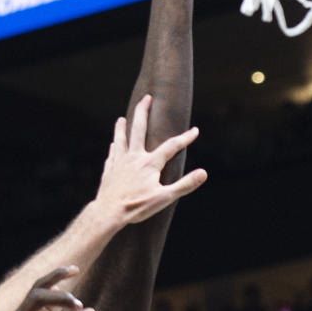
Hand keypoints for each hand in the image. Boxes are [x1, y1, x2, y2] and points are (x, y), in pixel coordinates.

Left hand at [95, 94, 205, 225]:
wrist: (108, 213)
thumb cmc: (136, 207)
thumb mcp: (165, 198)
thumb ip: (185, 185)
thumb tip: (204, 173)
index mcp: (150, 163)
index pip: (171, 146)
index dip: (185, 138)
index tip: (195, 130)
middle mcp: (133, 158)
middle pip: (139, 129)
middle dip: (143, 112)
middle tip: (147, 97)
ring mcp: (119, 163)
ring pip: (121, 140)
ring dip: (122, 128)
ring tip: (121, 118)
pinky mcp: (109, 171)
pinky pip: (112, 156)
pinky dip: (114, 149)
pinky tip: (113, 146)